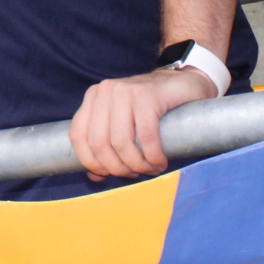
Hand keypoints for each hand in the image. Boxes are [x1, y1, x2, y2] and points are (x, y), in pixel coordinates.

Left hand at [68, 67, 216, 181]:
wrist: (185, 86)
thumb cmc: (153, 110)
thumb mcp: (124, 124)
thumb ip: (106, 146)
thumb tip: (94, 177)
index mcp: (94, 97)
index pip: (78, 135)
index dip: (90, 162)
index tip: (108, 175)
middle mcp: (106, 90)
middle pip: (99, 142)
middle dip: (117, 167)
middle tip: (135, 174)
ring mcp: (125, 90)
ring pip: (121, 142)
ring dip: (137, 165)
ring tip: (150, 169)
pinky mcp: (147, 94)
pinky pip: (145, 136)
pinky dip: (153, 156)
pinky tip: (160, 162)